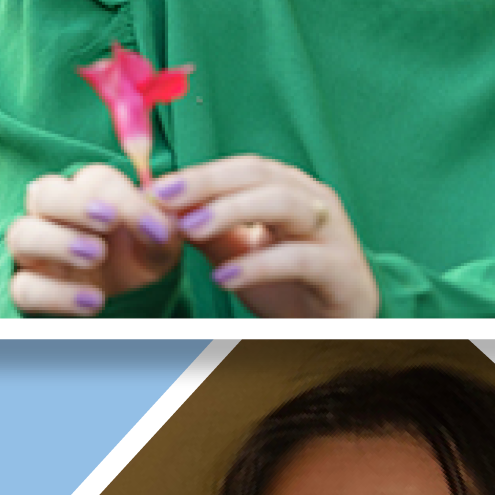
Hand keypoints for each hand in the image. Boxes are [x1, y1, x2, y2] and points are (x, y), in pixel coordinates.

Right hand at [5, 166, 181, 315]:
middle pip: (44, 193)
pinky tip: (93, 300)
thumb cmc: (142, 254)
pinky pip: (23, 287)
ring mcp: (34, 251)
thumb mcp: (162, 241)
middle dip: (75, 204)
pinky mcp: (26, 287)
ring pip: (21, 235)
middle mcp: (52, 215)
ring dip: (56, 242)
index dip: (121, 197)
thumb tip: (157, 223)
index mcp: (87, 192)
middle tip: (109, 222)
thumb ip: (161, 227)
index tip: (151, 223)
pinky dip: (55, 295)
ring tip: (96, 256)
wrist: (133, 296)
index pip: (94, 180)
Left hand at [152, 155, 381, 317]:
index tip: (154, 188)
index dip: (200, 174)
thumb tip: (158, 211)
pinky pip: (299, 259)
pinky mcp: (340, 269)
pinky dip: (258, 265)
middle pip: (261, 177)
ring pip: (284, 204)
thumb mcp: (237, 253)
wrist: (336, 326)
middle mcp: (313, 202)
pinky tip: (223, 276)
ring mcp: (331, 232)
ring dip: (232, 211)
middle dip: (209, 184)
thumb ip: (205, 231)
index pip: (244, 168)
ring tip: (190, 229)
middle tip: (164, 199)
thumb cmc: (286, 284)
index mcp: (289, 190)